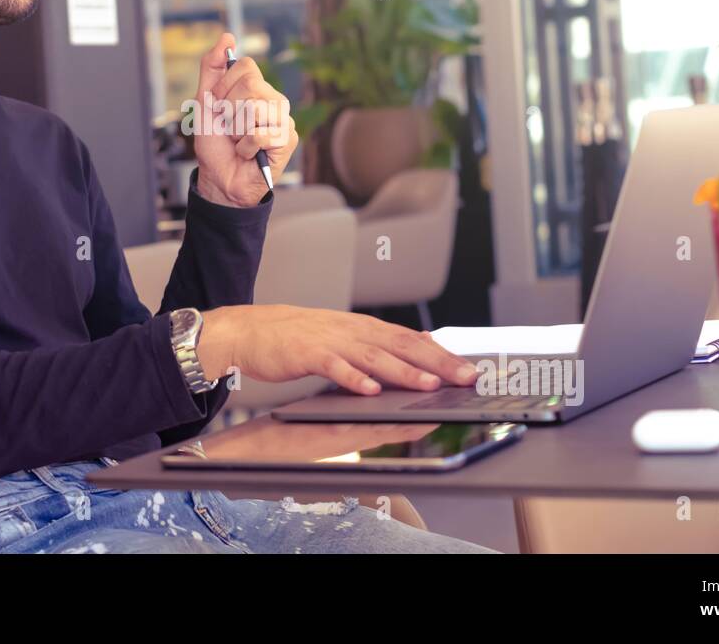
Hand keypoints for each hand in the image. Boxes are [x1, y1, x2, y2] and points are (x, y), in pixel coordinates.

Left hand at [190, 32, 296, 207]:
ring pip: (255, 108)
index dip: (224, 86)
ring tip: (238, 140)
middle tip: (229, 127)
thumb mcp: (204, 100)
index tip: (218, 106)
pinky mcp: (288, 140)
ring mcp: (284, 119)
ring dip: (236, 130)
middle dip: (228, 109)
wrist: (219, 177)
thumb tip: (228, 36)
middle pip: (251, 85)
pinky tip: (247, 153)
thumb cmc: (215, 142)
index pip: (246, 66)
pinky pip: (261, 133)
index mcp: (257, 87)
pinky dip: (245, 146)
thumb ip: (211, 67)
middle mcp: (274, 99)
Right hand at [195, 304, 480, 394]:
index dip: (442, 354)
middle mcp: (352, 330)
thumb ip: (375, 344)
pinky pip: (334, 366)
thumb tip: (418, 347)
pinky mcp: (306, 353)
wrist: (249, 329)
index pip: (411, 339)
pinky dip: (353, 378)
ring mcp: (330, 340)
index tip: (469, 370)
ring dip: (403, 372)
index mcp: (363, 328)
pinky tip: (370, 391)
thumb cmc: (296, 338)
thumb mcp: (342, 337)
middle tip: (465, 378)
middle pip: (402, 345)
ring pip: (374, 356)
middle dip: (437, 362)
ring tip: (429, 386)